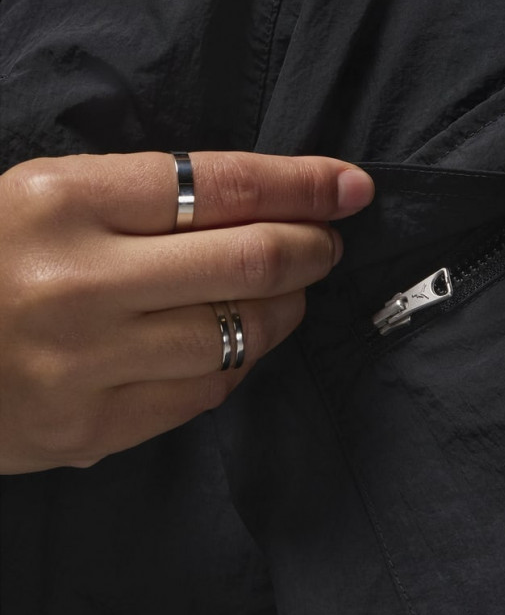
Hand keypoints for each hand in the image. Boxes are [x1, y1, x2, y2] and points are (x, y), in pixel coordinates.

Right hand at [0, 151, 372, 474]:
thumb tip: (272, 202)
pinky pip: (206, 393)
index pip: (221, 184)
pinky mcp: (90, 430)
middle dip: (312, 249)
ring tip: (288, 293)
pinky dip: (239, 363)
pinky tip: (235, 343)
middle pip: (250, 262)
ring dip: (287, 309)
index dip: (303, 185)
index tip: (350, 187)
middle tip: (327, 244)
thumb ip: (147, 199)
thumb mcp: (45, 199)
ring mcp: (84, 365)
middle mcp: (76, 283)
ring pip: (241, 335)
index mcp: (59, 200)